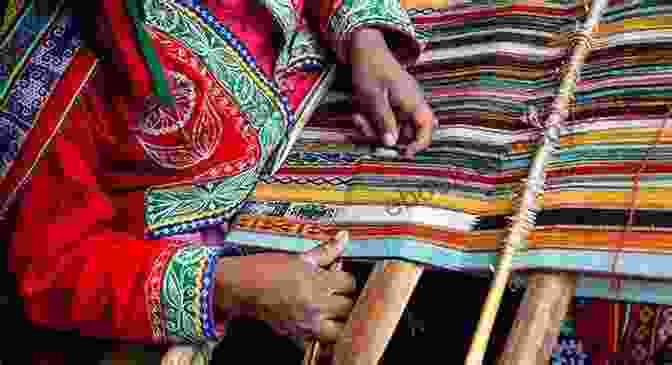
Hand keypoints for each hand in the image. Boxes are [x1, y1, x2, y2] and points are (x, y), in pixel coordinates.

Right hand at [214, 231, 355, 342]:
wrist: (240, 288)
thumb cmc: (265, 269)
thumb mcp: (298, 257)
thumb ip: (325, 251)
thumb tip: (343, 238)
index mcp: (315, 280)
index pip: (348, 282)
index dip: (345, 278)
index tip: (339, 277)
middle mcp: (313, 303)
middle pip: (347, 304)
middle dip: (345, 298)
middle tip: (337, 293)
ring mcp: (306, 321)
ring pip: (341, 326)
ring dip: (341, 318)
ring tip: (334, 310)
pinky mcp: (298, 332)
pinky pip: (324, 338)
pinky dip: (328, 332)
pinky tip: (323, 322)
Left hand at [349, 28, 437, 158]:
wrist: (365, 48)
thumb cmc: (370, 69)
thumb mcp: (373, 97)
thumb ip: (383, 120)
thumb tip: (391, 143)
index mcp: (412, 101)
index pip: (426, 127)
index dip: (419, 144)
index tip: (404, 154)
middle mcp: (411, 102)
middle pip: (406, 131)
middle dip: (385, 135)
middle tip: (367, 131)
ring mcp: (402, 102)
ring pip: (392, 126)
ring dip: (374, 127)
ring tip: (358, 117)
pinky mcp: (392, 101)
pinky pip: (384, 117)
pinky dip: (371, 119)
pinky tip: (358, 112)